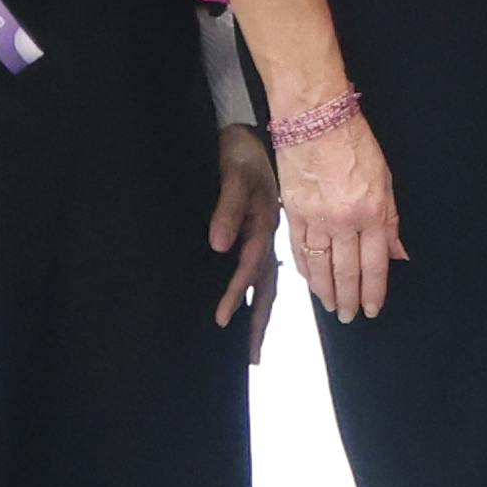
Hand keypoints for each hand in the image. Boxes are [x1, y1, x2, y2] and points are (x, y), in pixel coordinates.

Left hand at [209, 125, 276, 326]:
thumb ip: (228, 208)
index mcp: (263, 224)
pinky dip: (261, 293)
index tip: (222, 320)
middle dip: (257, 322)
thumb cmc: (242, 149)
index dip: (237, 293)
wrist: (253, 128)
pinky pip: (263, 270)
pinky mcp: (260, 231)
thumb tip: (218, 245)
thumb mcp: (234, 173)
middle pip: (267, 287)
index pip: (250, 267)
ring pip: (268, 283)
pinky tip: (257, 306)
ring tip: (253, 346)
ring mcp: (265, 235)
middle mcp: (267, 236)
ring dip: (261, 314)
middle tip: (249, 357)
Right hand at [284, 117, 402, 320]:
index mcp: (371, 212)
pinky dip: (305, 268)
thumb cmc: (354, 142)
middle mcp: (343, 221)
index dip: (374, 291)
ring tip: (332, 306)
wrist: (315, 118)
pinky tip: (309, 281)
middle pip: (347, 271)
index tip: (373, 309)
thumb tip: (398, 254)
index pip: (375, 264)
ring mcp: (315, 218)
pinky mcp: (293, 212)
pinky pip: (299, 249)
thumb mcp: (385, 179)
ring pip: (321, 266)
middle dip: (350, 298)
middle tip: (351, 316)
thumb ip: (390, 221)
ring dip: (326, 291)